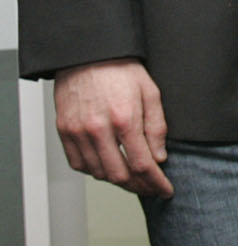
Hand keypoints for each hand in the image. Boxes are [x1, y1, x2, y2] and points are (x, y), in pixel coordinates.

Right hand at [53, 59, 172, 197]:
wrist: (88, 55)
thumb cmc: (121, 70)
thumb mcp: (151, 92)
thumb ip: (157, 127)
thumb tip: (159, 157)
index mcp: (124, 119)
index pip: (142, 164)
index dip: (156, 182)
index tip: (165, 190)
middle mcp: (98, 130)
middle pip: (119, 175)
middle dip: (139, 187)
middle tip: (152, 188)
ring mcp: (78, 132)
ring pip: (98, 173)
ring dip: (118, 181)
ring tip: (134, 180)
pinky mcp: (64, 131)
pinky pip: (78, 163)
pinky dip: (94, 171)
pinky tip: (109, 167)